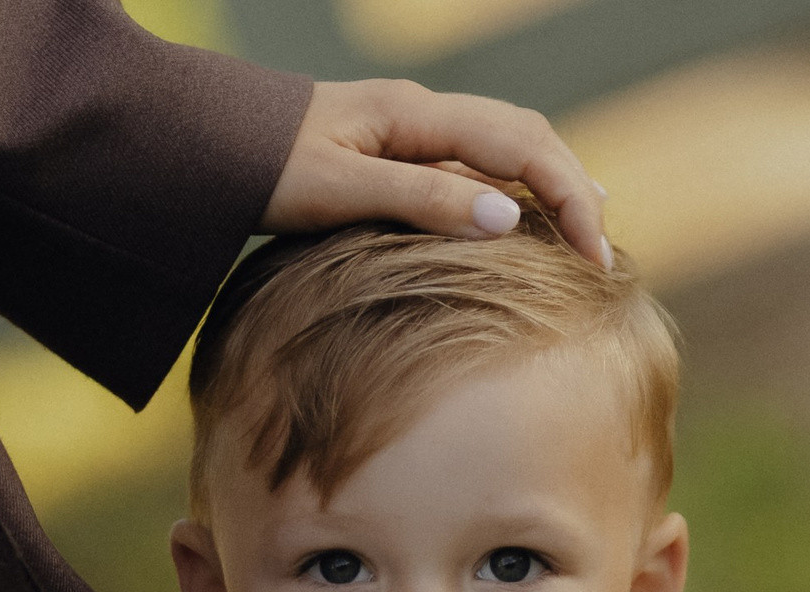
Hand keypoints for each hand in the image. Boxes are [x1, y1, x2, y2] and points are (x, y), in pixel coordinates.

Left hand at [261, 78, 612, 267]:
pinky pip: (475, 169)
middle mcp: (422, 116)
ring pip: (506, 150)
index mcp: (415, 116)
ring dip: (552, 189)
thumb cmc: (262, 167)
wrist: (207, 145)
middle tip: (603, 255)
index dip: (569, 197)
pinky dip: (515, 196)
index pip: (522, 145)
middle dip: (574, 190)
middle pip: (527, 138)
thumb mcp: (339, 191)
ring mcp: (411, 134)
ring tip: (586, 237)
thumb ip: (421, 201)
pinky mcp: (398, 156)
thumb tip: (506, 218)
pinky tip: (528, 226)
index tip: (594, 256)